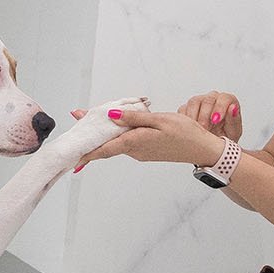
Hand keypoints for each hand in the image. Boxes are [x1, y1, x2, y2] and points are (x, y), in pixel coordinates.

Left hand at [68, 105, 226, 171]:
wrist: (202, 148)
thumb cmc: (184, 133)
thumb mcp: (159, 120)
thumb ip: (134, 117)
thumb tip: (111, 116)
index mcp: (135, 143)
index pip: (104, 149)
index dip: (86, 152)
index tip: (71, 156)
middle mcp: (134, 151)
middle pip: (107, 144)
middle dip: (92, 133)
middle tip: (78, 116)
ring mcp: (140, 152)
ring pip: (116, 142)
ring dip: (105, 132)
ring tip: (93, 115)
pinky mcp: (145, 150)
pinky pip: (126, 141)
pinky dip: (118, 133)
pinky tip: (117, 122)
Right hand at [180, 91, 242, 141]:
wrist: (212, 148)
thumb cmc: (225, 139)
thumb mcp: (233, 133)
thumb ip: (233, 120)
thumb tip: (232, 108)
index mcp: (228, 102)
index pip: (224, 98)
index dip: (220, 108)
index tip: (216, 120)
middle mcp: (214, 99)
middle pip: (208, 99)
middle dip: (205, 115)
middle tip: (205, 129)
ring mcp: (200, 102)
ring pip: (194, 102)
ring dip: (195, 117)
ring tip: (198, 131)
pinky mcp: (187, 108)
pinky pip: (183, 109)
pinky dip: (185, 120)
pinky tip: (190, 130)